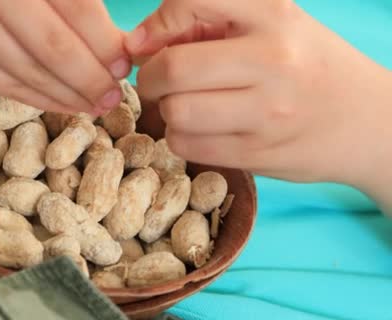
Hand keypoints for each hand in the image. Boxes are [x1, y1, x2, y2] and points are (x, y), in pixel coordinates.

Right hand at [0, 0, 128, 114]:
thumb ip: (61, 2)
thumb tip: (112, 43)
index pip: (75, 4)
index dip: (104, 39)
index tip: (122, 62)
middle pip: (56, 44)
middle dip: (92, 75)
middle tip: (112, 93)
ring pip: (34, 71)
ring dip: (72, 93)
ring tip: (96, 104)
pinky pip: (10, 87)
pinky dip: (43, 99)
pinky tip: (65, 104)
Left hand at [125, 0, 391, 190]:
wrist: (366, 120)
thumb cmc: (307, 65)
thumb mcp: (272, 25)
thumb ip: (209, 24)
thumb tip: (138, 44)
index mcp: (274, 15)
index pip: (190, 1)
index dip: (155, 25)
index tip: (145, 43)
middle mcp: (273, 60)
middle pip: (174, 68)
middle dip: (151, 77)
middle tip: (158, 81)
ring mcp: (267, 112)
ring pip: (176, 112)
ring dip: (166, 111)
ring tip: (184, 106)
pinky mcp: (259, 153)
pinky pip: (188, 145)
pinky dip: (180, 137)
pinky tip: (199, 129)